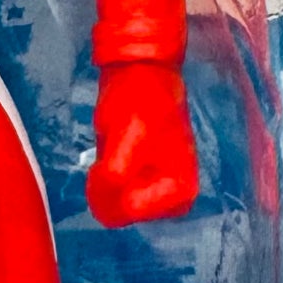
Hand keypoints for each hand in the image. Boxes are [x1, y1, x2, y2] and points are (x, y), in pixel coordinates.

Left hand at [87, 62, 198, 227]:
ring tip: (117, 142)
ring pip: (111, 202)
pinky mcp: (141, 182)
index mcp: (180, 192)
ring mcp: (156, 191)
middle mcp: (173, 199)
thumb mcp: (127, 136)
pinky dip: (105, 171)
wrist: (140, 70)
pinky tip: (114, 146)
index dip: (109, 183)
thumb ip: (116, 176)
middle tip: (115, 145)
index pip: (127, 211)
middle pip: (120, 212)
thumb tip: (103, 209)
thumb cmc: (140, 99)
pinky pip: (109, 191)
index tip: (115, 151)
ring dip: (105, 174)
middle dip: (108, 181)